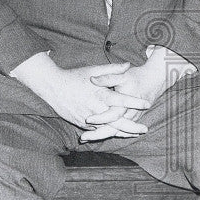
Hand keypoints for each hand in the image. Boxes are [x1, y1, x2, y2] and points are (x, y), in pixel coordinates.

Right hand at [10, 53, 148, 132]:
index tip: (147, 104)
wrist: (52, 86)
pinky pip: (96, 130)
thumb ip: (112, 69)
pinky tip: (116, 134)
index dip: (135, 102)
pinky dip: (107, 132)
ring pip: (107, 129)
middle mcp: (95, 108)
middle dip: (132, 126)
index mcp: (99, 94)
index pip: (121, 99)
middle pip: (117, 121)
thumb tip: (128, 65)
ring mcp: (87, 117)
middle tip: (145, 129)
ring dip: (121, 132)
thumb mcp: (93, 70)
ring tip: (133, 134)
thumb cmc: (74, 76)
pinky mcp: (81, 123)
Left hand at [81, 46, 184, 140]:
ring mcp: (131, 119)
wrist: (155, 81)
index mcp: (126, 104)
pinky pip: (119, 130)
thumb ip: (107, 77)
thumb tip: (92, 79)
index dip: (100, 118)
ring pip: (116, 132)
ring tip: (85, 139)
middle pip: (113, 129)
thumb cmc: (137, 77)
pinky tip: (95, 135)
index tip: (87, 120)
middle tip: (82, 138)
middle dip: (98, 134)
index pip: (112, 115)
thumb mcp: (122, 75)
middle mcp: (129, 115)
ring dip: (101, 135)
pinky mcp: (131, 119)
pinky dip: (108, 133)